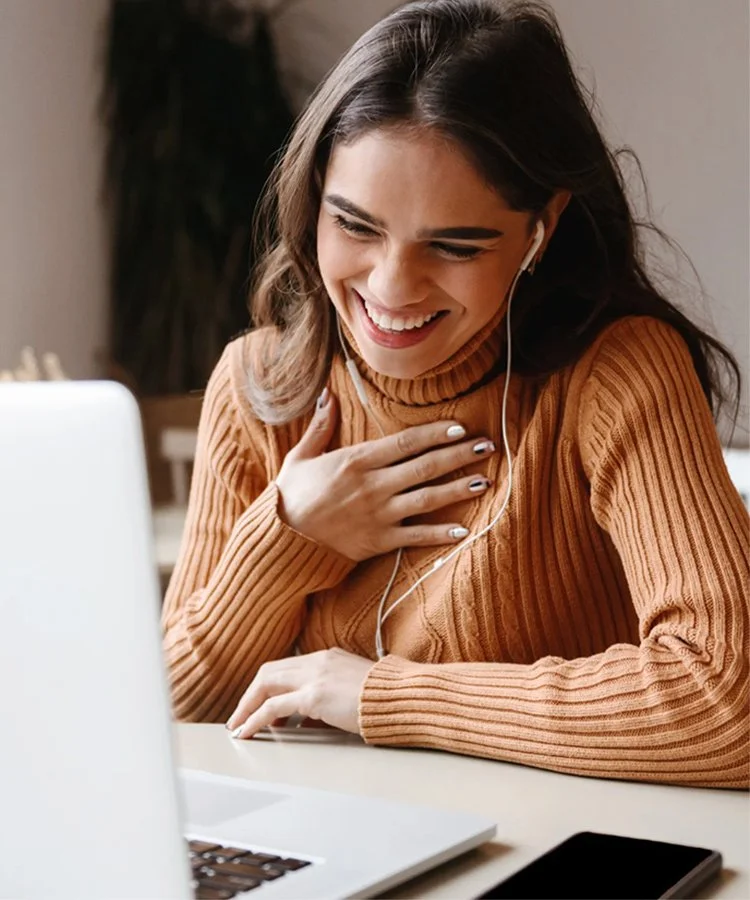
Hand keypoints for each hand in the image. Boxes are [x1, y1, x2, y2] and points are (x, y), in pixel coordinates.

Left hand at [226, 649, 372, 737]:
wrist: (402, 697)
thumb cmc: (385, 698)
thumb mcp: (354, 689)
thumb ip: (331, 696)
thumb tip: (312, 717)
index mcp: (328, 657)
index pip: (287, 667)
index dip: (268, 686)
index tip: (260, 704)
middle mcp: (318, 661)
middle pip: (270, 672)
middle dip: (250, 695)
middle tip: (240, 716)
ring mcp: (315, 677)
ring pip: (265, 685)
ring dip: (247, 707)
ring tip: (238, 726)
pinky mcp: (314, 696)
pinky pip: (273, 707)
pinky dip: (254, 719)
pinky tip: (247, 731)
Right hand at [275, 389, 496, 560]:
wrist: (281, 539)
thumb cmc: (291, 495)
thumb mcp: (301, 456)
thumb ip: (320, 425)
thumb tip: (327, 394)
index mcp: (357, 460)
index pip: (406, 442)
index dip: (436, 433)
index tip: (460, 427)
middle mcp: (373, 485)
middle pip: (425, 466)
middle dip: (459, 455)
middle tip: (487, 446)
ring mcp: (379, 514)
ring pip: (428, 499)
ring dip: (458, 489)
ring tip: (485, 480)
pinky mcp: (379, 541)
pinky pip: (416, 537)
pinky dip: (440, 534)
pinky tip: (464, 530)